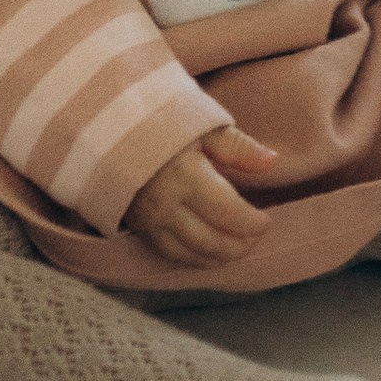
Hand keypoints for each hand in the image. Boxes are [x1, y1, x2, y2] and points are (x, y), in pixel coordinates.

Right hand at [122, 127, 278, 266]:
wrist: (108, 128)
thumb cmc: (160, 122)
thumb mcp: (203, 125)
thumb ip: (238, 147)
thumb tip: (273, 161)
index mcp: (187, 176)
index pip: (229, 213)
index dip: (252, 223)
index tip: (266, 221)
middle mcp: (166, 204)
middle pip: (211, 240)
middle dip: (239, 245)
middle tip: (255, 238)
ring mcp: (149, 220)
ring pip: (190, 253)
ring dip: (218, 257)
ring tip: (238, 249)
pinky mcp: (137, 227)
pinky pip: (168, 253)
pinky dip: (193, 258)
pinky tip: (209, 254)